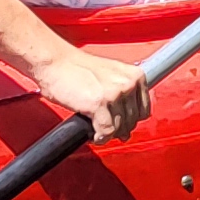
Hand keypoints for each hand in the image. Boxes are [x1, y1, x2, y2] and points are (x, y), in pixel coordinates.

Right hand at [30, 50, 153, 140]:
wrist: (55, 62)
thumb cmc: (77, 68)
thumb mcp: (111, 76)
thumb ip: (123, 94)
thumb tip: (128, 121)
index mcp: (135, 75)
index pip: (144, 110)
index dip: (131, 120)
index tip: (122, 123)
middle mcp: (128, 84)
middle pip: (132, 121)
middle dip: (120, 128)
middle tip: (107, 128)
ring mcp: (114, 94)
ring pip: (120, 128)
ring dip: (108, 134)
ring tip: (98, 131)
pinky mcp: (99, 104)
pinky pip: (106, 131)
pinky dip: (100, 137)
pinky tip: (94, 135)